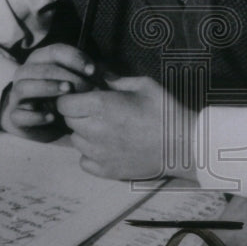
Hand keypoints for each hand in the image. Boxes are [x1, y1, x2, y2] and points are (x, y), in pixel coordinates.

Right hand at [0, 43, 97, 139]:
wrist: (39, 121)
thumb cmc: (62, 98)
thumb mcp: (77, 83)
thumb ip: (90, 77)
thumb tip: (110, 76)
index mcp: (40, 60)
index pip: (55, 51)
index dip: (75, 58)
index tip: (93, 71)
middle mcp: (25, 74)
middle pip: (41, 68)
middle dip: (65, 75)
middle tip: (85, 86)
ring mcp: (17, 95)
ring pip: (25, 86)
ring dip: (48, 88)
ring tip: (67, 94)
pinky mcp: (15, 116)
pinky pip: (21, 114)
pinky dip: (37, 116)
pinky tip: (52, 117)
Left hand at [57, 75, 197, 180]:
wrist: (182, 144)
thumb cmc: (164, 111)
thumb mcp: (143, 85)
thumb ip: (115, 80)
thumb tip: (100, 75)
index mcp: (100, 105)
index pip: (64, 102)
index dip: (72, 98)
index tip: (84, 97)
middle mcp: (93, 130)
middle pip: (68, 121)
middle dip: (78, 114)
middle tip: (98, 112)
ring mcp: (98, 153)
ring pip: (75, 141)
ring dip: (85, 134)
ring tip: (106, 130)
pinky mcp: (105, 171)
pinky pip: (84, 161)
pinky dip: (90, 155)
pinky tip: (108, 147)